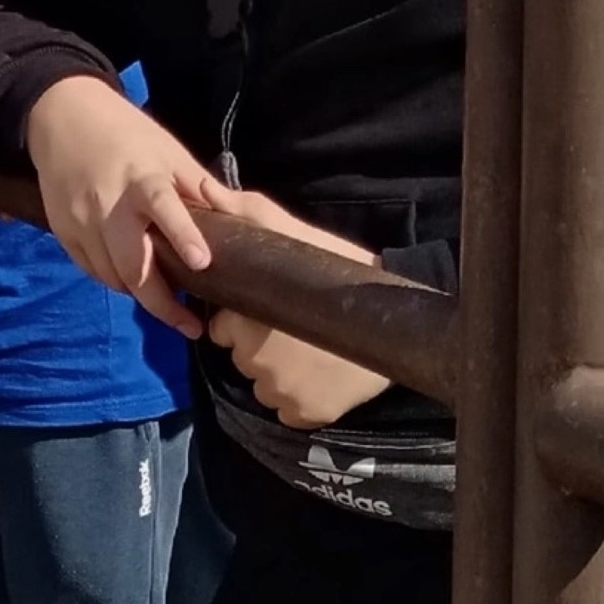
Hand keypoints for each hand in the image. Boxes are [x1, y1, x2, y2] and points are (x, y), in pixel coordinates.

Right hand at [24, 75, 214, 333]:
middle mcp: (109, 206)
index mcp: (142, 178)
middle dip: (160, 302)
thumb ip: (197, 187)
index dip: (183, 236)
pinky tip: (131, 279)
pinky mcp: (63, 232)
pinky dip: (113, 280)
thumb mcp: (168, 149)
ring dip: (139, 293)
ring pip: (111, 276)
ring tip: (165, 301)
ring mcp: (82, 222)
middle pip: (132, 266)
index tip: (202, 264)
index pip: (164, 208)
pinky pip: (92, 270)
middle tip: (188, 325)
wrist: (60, 118)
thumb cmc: (125, 132)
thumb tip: (233, 217)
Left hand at [190, 179, 389, 424]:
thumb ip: (246, 213)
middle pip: (244, 358)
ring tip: (313, 352)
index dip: (244, 319)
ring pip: (265, 386)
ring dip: (280, 373)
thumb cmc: (344, 270)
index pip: (224, 329)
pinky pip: (289, 411)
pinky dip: (300, 400)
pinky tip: (321, 377)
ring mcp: (280, 391)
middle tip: (298, 330)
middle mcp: (255, 362)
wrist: (401, 318)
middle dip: (262, 345)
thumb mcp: (296, 235)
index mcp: (245, 322)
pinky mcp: (306, 414)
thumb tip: (202, 189)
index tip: (273, 311)